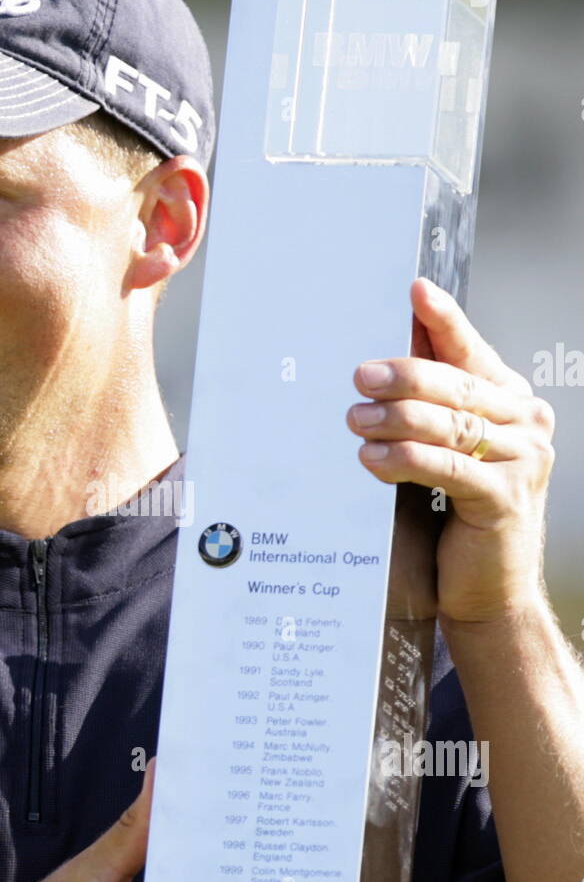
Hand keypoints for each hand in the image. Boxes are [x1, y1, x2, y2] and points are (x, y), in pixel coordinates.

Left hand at [346, 277, 554, 623]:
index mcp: (512, 402)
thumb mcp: (443, 453)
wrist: (487, 590)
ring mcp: (523, 460)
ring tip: (355, 421)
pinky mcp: (505, 497)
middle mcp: (526, 423)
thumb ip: (428, 408)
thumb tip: (385, 360)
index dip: (444, 320)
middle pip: (456, 385)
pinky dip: (406, 458)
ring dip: (395, 419)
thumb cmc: (456, 518)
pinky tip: (372, 458)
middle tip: (359, 377)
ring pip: (449, 423)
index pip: (472, 351)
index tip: (415, 291)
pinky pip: (447, 466)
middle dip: (403, 376)